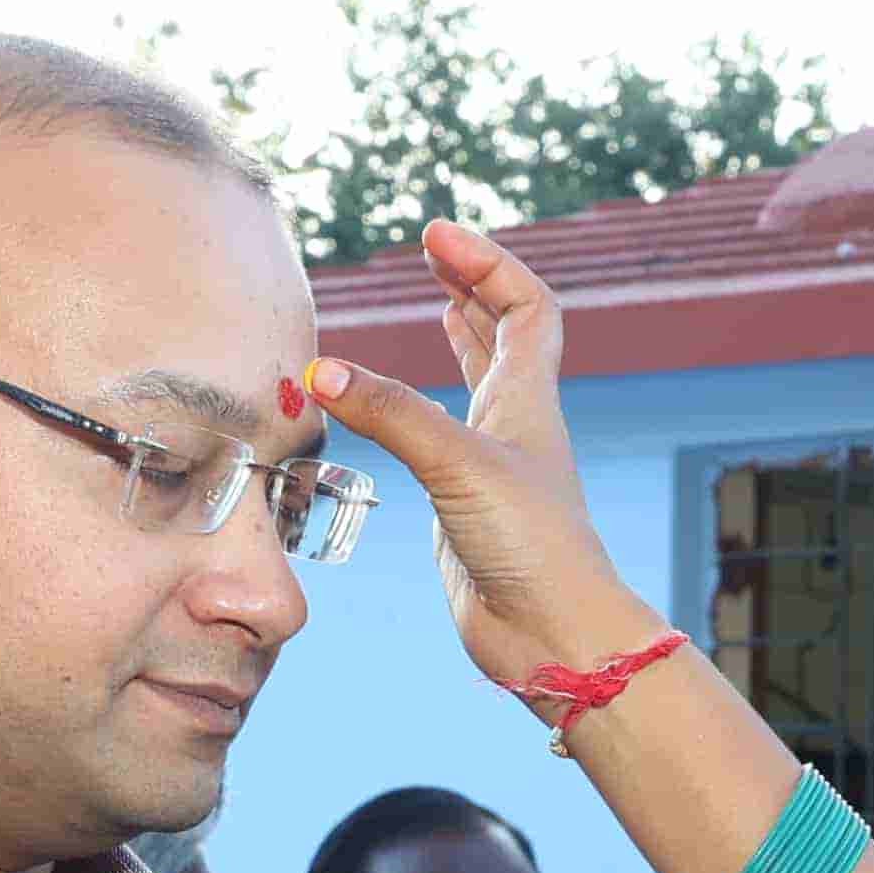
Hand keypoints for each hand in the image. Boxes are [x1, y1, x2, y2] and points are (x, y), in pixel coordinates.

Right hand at [306, 223, 669, 693]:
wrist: (552, 636)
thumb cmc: (531, 546)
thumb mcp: (457, 464)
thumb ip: (391, 414)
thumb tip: (322, 369)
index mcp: (527, 400)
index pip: (524, 306)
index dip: (486, 264)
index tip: (437, 236)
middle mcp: (514, 426)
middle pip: (506, 336)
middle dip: (473, 288)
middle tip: (434, 254)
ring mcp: (492, 467)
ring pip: (481, 385)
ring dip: (463, 341)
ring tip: (440, 305)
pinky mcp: (467, 509)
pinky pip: (445, 440)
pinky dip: (425, 410)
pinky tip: (405, 410)